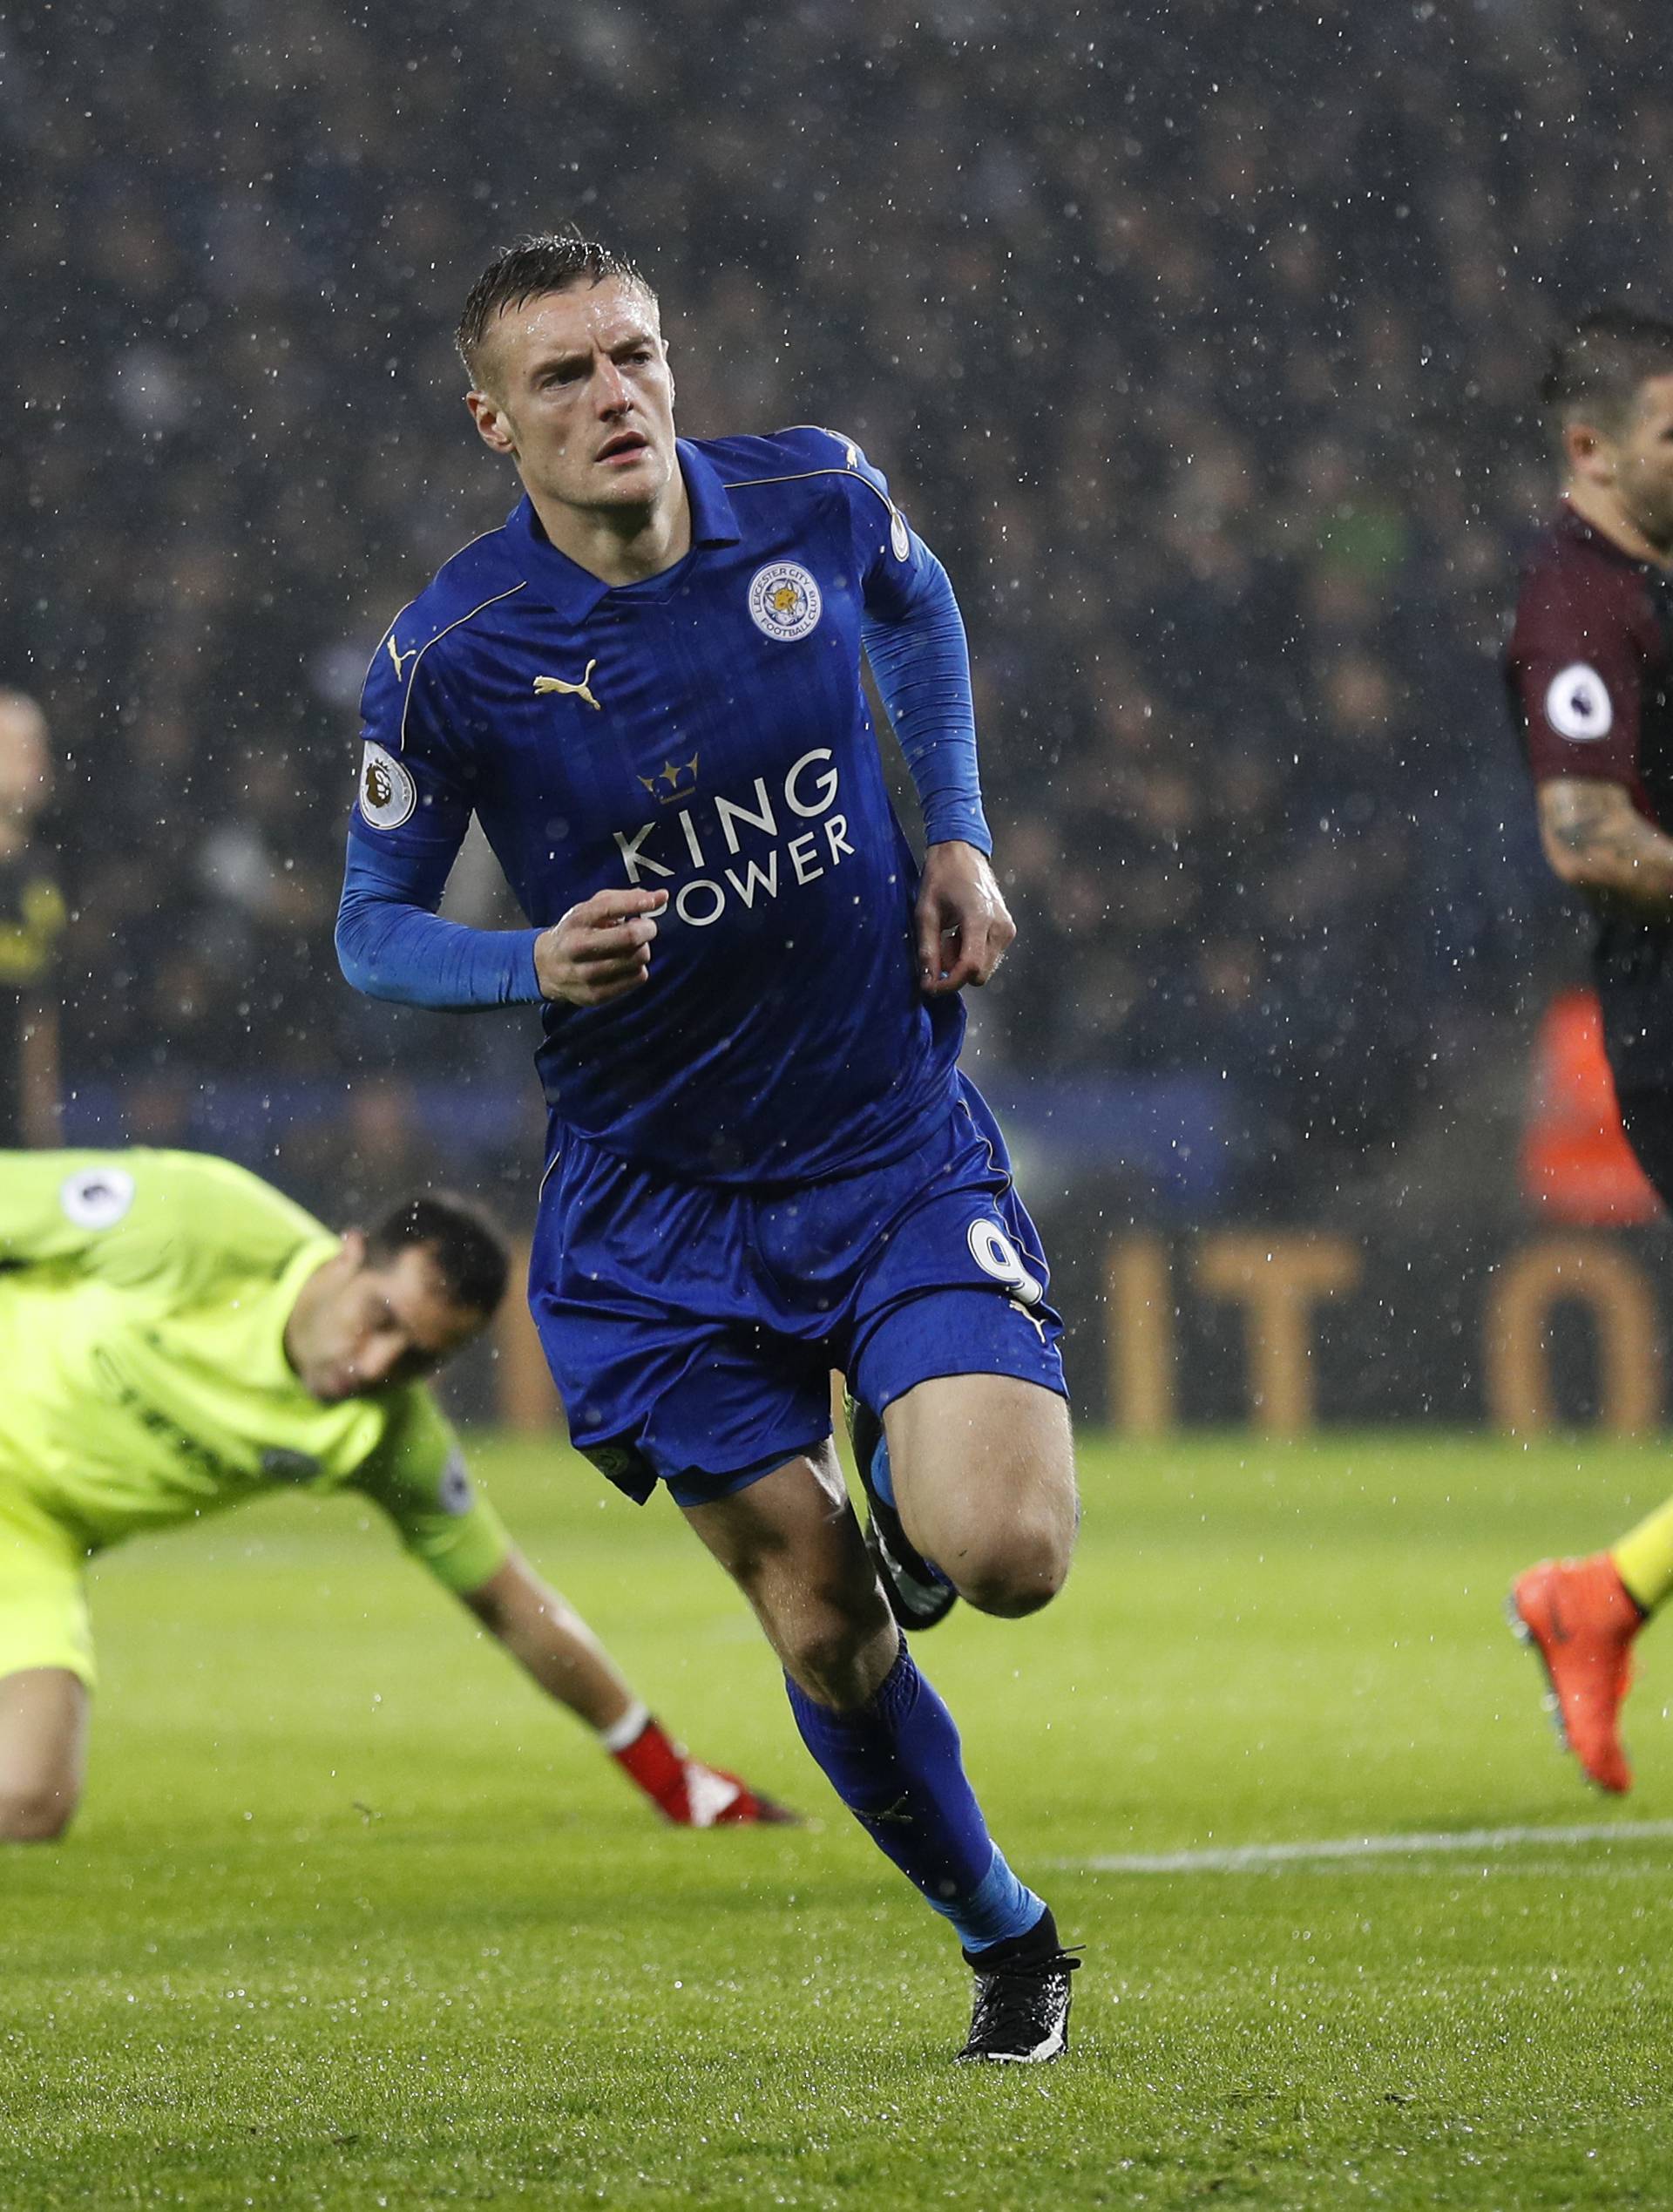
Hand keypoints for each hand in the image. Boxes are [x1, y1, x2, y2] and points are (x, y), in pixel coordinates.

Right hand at [535, 888, 667, 1006]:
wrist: (546, 967)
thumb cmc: (578, 932)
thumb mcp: (593, 909)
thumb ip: (626, 899)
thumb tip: (662, 896)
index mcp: (577, 920)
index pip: (610, 906)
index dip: (639, 902)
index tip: (656, 900)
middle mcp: (577, 946)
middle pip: (629, 937)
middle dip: (647, 929)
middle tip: (647, 928)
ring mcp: (585, 974)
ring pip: (637, 959)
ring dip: (642, 951)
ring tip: (630, 948)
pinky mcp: (595, 995)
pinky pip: (637, 979)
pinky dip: (638, 970)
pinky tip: (626, 966)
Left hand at [914, 841, 1014, 994]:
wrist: (963, 852)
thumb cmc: (941, 878)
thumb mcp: (925, 913)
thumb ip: (928, 950)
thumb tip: (928, 983)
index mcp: (980, 918)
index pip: (970, 967)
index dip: (949, 983)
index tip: (930, 987)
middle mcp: (1000, 927)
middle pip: (979, 974)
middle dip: (955, 971)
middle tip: (940, 946)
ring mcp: (1007, 929)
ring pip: (984, 969)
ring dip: (962, 962)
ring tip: (949, 936)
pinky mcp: (1008, 931)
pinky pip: (989, 958)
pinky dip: (971, 954)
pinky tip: (960, 934)